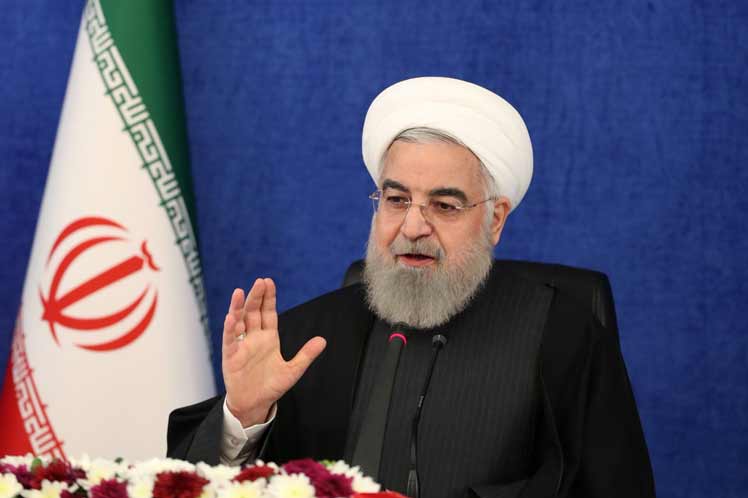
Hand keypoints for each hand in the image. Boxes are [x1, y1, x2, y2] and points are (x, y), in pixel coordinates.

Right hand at [222, 278, 326, 426]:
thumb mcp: (293, 370)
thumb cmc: (271, 386)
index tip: (269, 282)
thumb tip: (323, 340)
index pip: (268, 313)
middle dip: (256, 297)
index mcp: (269, 338)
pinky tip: (231, 317)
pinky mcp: (231, 356)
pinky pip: (229, 340)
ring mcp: (242, 345)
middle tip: (259, 282)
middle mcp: (254, 337)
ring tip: (239, 292)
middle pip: (253, 312)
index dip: (269, 298)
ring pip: (239, 322)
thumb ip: (306, 355)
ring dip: (238, 307)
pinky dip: (230, 328)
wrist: (254, 404)